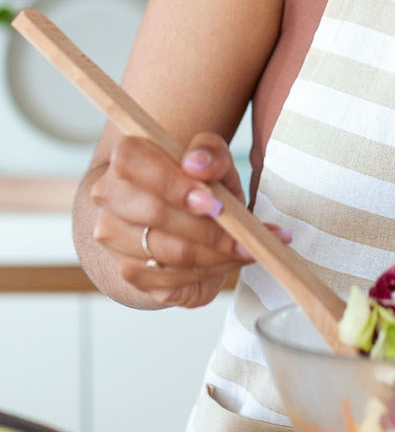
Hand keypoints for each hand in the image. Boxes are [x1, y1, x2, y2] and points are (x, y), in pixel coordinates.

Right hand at [88, 132, 291, 308]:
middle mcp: (109, 197)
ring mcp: (114, 237)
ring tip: (247, 249)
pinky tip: (229, 262)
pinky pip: (171, 278)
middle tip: (244, 235)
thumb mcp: (216, 162)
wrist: (184, 223)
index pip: (132, 160)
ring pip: (167, 251)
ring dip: (215, 254)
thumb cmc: (201, 186)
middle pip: (154, 212)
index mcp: (125, 159)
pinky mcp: (129, 272)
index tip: (212, 202)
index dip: (173, 183)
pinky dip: (209, 272)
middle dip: (207, 227)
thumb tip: (196, 164)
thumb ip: (211, 153)